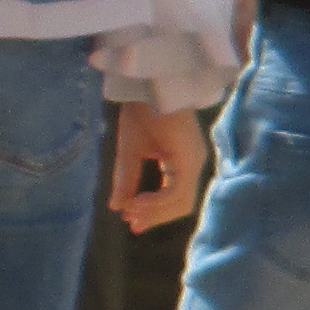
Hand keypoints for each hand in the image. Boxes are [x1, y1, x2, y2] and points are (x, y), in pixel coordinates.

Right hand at [111, 98, 206, 229]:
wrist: (148, 86)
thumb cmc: (140, 112)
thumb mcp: (129, 152)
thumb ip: (126, 180)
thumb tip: (116, 206)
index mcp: (181, 161)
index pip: (174, 197)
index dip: (153, 212)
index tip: (128, 218)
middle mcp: (192, 164)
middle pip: (180, 205)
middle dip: (154, 217)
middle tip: (130, 223)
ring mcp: (194, 162)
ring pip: (181, 202)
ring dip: (154, 212)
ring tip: (130, 212)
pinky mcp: (189, 159)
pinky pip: (176, 191)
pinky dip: (156, 201)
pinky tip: (136, 202)